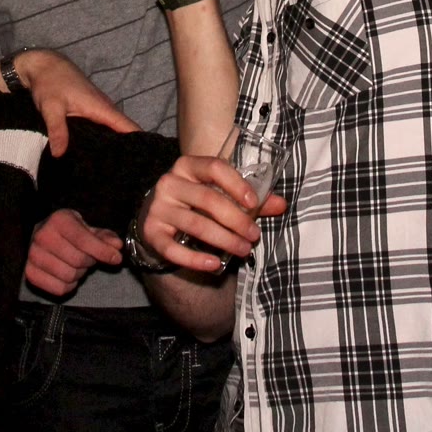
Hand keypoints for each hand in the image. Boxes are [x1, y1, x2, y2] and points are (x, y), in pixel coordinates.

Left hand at [12, 49, 138, 155]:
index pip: (128, 127)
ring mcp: (98, 108)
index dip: (140, 143)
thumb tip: (60, 155)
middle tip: (130, 173)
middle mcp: (104, 108)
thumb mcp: (51, 108)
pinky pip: (104, 125)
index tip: (145, 161)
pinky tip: (99, 153)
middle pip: (124, 130)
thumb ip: (58, 130)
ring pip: (114, 128)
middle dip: (129, 149)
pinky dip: (105, 137)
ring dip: (117, 143)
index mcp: (101, 108)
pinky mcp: (90, 109)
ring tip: (117, 167)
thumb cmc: (50, 82)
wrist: (44, 64)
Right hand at [24, 209, 122, 297]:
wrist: (44, 234)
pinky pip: (59, 289)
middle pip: (78, 261)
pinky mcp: (30, 273)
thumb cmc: (69, 232)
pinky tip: (66, 274)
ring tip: (76, 264)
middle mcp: (42, 236)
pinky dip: (69, 285)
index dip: (103, 252)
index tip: (116, 258)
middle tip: (89, 257)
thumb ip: (104, 237)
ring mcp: (33, 255)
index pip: (83, 240)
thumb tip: (117, 246)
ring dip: (79, 274)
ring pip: (69, 276)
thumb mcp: (87, 228)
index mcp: (58, 220)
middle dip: (90, 261)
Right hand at [139, 156, 285, 273]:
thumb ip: (249, 199)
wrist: (157, 218)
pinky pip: (173, 249)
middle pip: (207, 199)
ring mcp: (158, 208)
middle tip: (254, 235)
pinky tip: (215, 264)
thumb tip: (281, 204)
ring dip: (224, 240)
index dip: (236, 184)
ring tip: (244, 250)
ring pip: (195, 225)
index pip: (214, 167)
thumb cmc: (195, 203)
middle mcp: (169, 183)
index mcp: (188, 166)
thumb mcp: (218, 194)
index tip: (254, 203)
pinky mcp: (151, 232)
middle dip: (236, 219)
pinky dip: (196, 259)